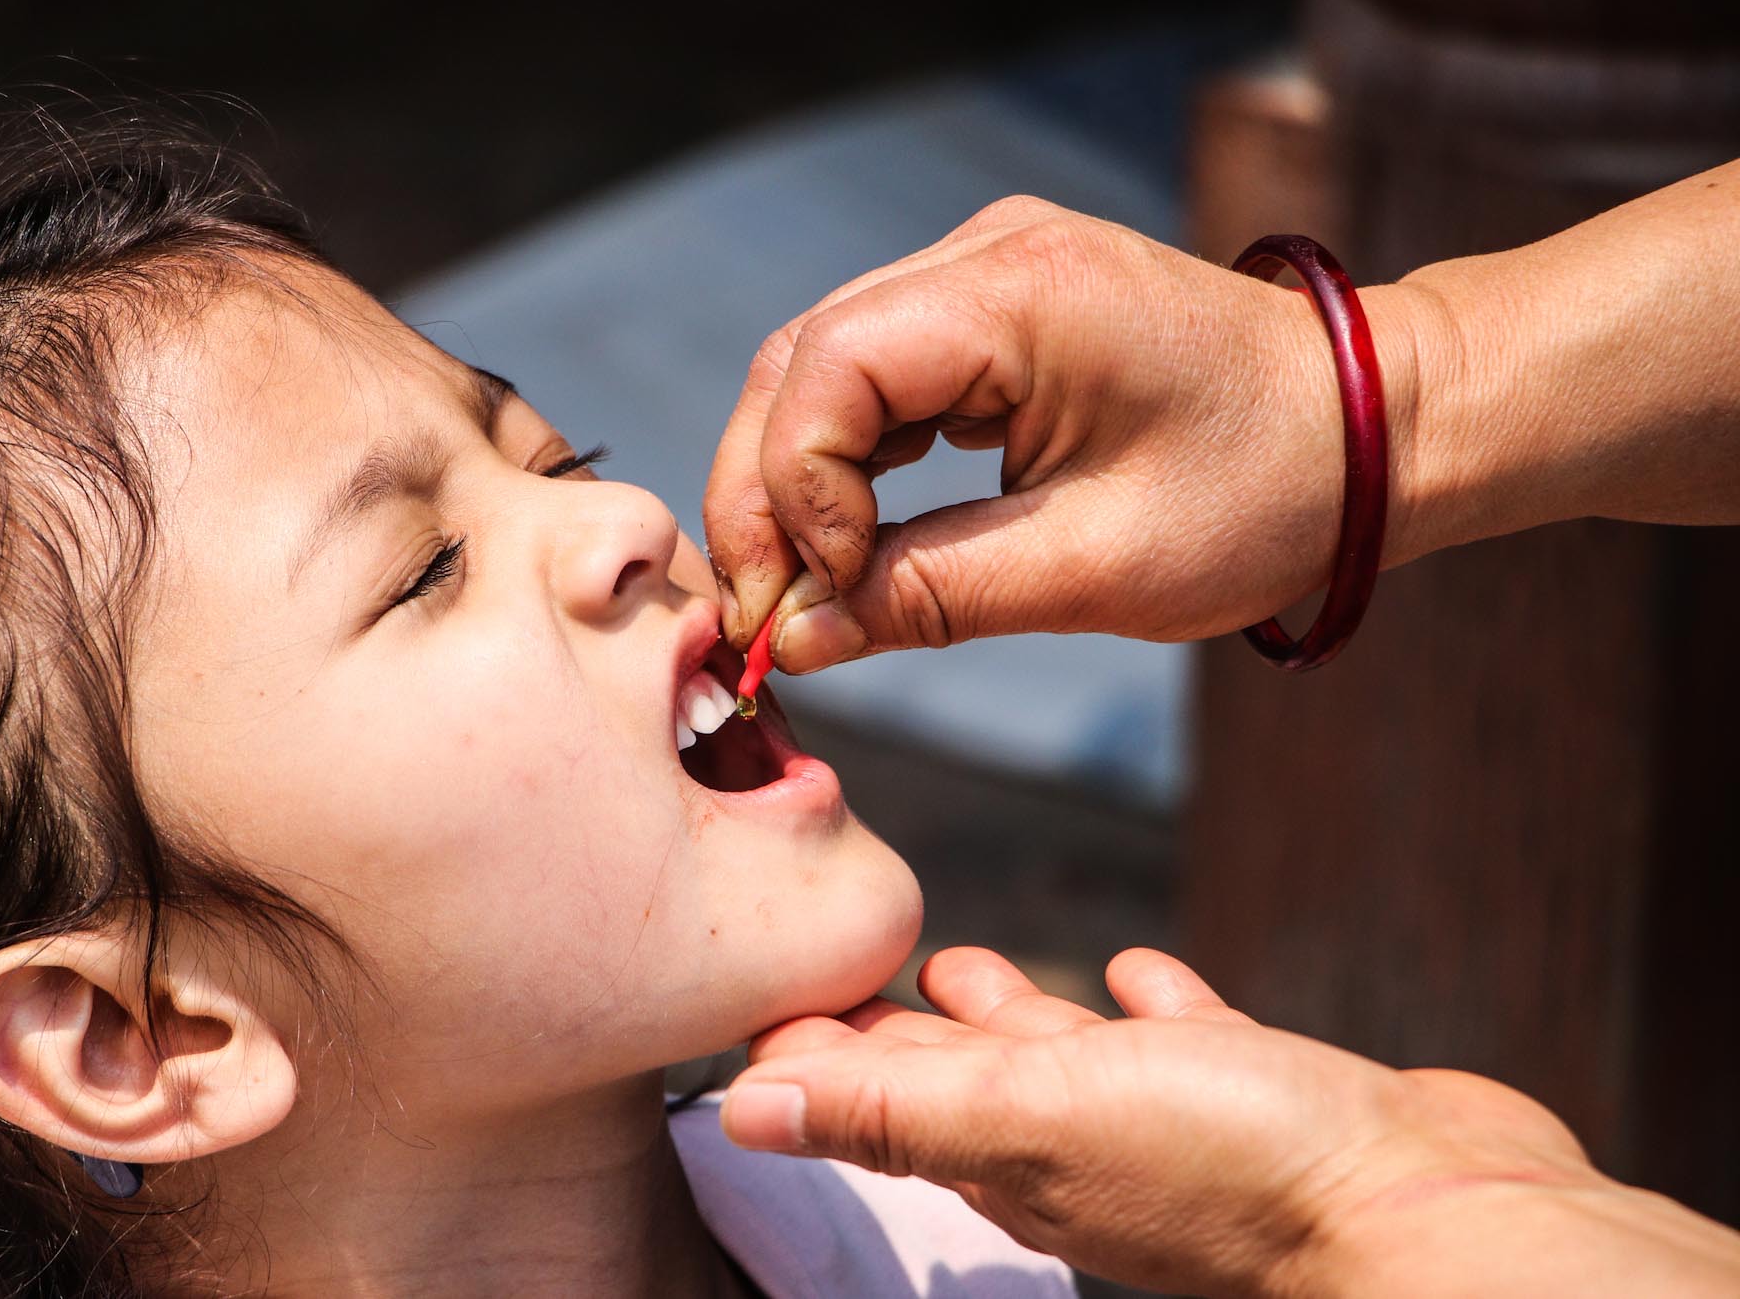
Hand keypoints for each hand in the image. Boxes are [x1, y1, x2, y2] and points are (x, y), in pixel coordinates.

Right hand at [706, 164, 1739, 668]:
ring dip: (792, 483)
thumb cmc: (1270, 489)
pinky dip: (843, 464)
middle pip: (798, 363)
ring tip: (801, 591)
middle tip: (766, 615)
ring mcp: (984, 274)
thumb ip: (930, 598)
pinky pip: (874, 378)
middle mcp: (984, 254)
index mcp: (1020, 292)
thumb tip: (796, 642)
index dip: (795, 496)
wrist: (1377, 428)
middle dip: (764, 495)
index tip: (821, 603)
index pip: (827, 374)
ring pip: (819, 371)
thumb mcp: (1098, 567)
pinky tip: (851, 539)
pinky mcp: (991, 313)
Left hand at [722, 948, 1739, 1296]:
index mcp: (1009, 1152)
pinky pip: (1181, 1044)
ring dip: (1011, 1019)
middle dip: (900, 1037)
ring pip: (1064, 1062)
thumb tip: (743, 1111)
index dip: (820, 1062)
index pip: (881, 1103)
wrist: (1432, 1208)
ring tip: (963, 969)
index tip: (768, 1012)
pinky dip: (1148, 1010)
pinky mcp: (1260, 1095)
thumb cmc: (1232, 1163)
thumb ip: (893, 1109)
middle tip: (852, 980)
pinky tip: (1142, 975)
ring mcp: (1172, 1123)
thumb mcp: (1034, 1115)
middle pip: (960, 1082)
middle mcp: (1081, 1145)